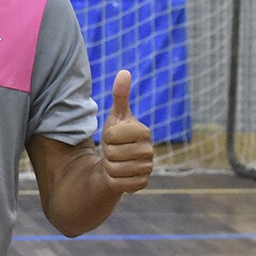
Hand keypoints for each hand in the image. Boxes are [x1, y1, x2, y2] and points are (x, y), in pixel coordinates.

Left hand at [100, 70, 153, 193]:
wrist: (116, 162)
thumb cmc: (116, 136)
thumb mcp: (115, 116)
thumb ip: (120, 95)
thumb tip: (124, 72)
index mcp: (144, 132)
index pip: (112, 135)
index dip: (107, 136)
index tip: (112, 136)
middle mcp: (149, 151)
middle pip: (112, 152)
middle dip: (106, 152)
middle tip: (113, 150)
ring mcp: (147, 168)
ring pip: (114, 169)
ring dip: (109, 166)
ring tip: (115, 162)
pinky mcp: (142, 184)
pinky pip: (119, 183)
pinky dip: (113, 179)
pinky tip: (118, 175)